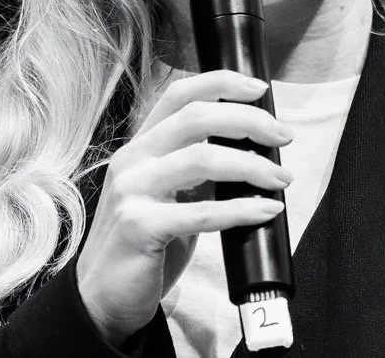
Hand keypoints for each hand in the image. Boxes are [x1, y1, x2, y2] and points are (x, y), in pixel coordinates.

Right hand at [75, 68, 293, 343]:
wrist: (101, 299)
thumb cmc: (143, 244)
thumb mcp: (168, 195)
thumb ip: (197, 169)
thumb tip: (254, 150)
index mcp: (140, 145)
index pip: (179, 94)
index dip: (222, 84)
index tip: (261, 89)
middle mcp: (132, 160)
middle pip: (196, 118)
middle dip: (249, 121)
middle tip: (283, 136)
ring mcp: (131, 191)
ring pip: (202, 159)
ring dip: (253, 166)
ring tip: (282, 180)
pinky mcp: (139, 227)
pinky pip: (201, 212)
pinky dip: (242, 209)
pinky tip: (266, 210)